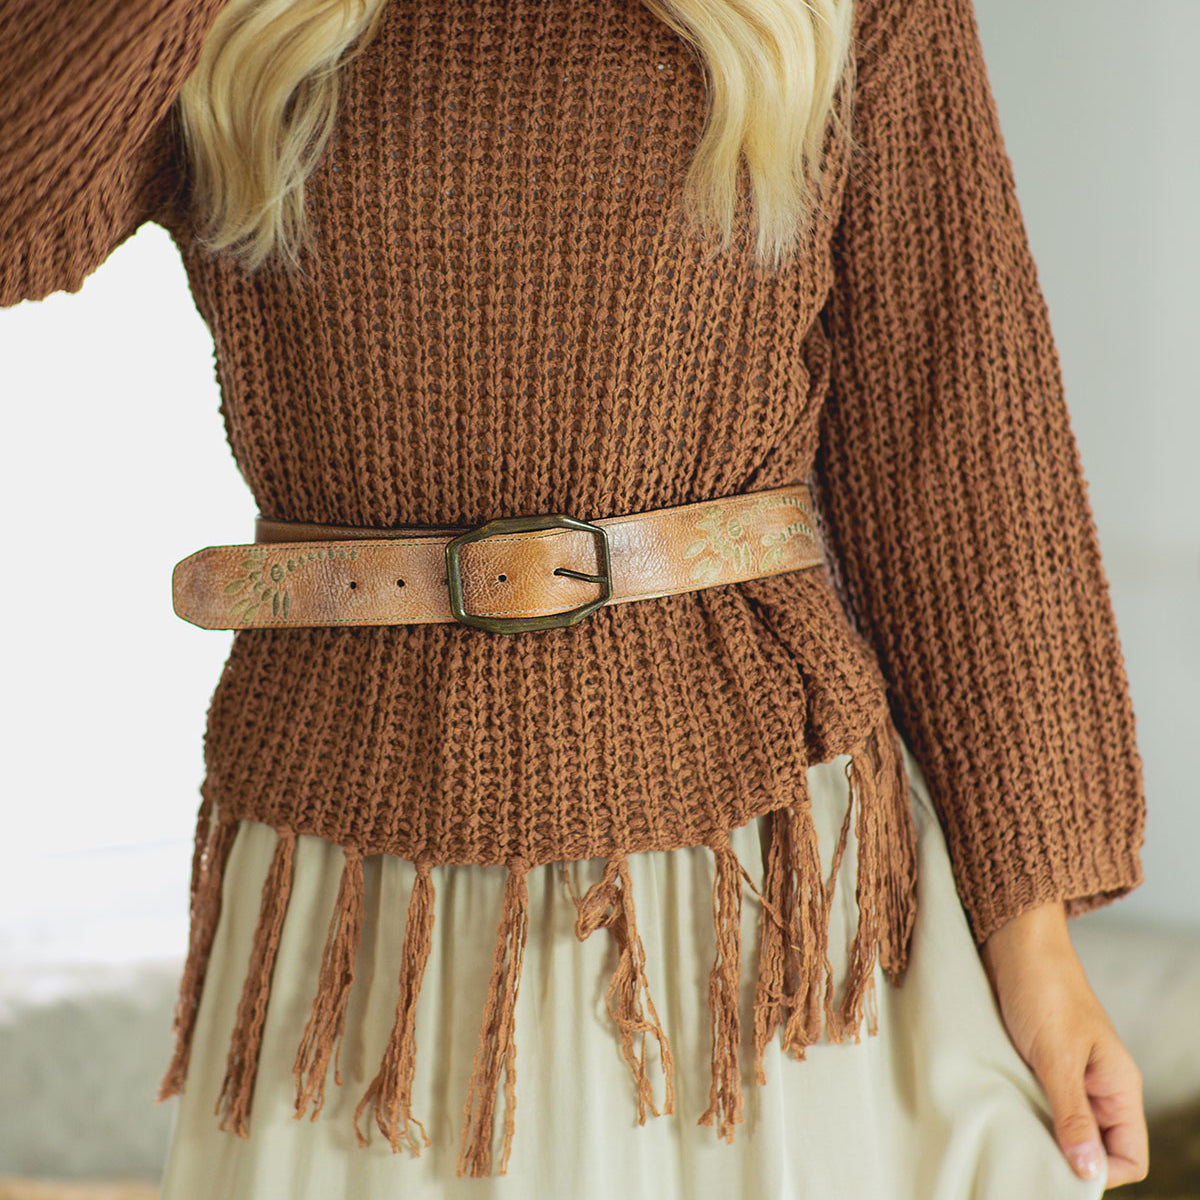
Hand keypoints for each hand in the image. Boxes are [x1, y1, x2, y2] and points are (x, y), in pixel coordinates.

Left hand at [978, 900, 1148, 1187]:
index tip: (1060, 1172)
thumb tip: (1087, 1172)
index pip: (1130, 1155)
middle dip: (1067, 1158)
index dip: (1101, 1172)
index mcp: (1118, 1085)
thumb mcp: (1056, 1055)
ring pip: (1064, 1125)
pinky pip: (1039, 1101)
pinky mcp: (1039, 1060)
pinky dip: (1024, 1109)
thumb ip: (1072, 1113)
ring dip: (1041, 1133)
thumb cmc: (1042, 987)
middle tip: (1027, 1158)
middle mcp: (1098, 1084)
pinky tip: (1002, 1110)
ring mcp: (1068, 1073)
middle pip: (1096, 1147)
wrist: (1014, 938)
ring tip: (1012, 1134)